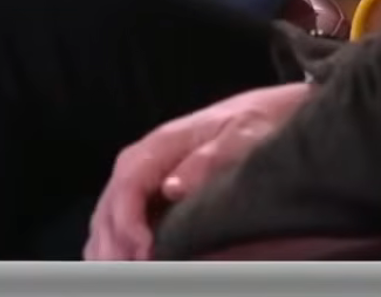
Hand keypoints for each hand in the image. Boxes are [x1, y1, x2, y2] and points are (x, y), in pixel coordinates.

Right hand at [84, 81, 312, 261]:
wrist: (272, 111)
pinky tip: (118, 257)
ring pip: (112, 206)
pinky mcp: (157, 184)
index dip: (128, 218)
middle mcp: (151, 155)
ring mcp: (151, 170)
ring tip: (116, 270)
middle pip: (113, 197)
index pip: (130, 180)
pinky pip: (124, 211)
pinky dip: (115, 236)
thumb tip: (171, 188)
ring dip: (109, 241)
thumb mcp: (244, 134)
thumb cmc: (258, 121)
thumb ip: (209, 160)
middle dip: (113, 238)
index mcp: (166, 141)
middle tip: (125, 270)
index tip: (142, 249)